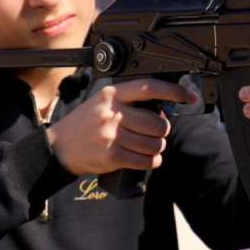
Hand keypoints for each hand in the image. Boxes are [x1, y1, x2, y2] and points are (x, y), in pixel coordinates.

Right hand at [47, 78, 194, 175]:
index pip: (149, 88)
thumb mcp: (103, 103)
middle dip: (162, 131)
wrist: (60, 146)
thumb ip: (130, 102)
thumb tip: (163, 108)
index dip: (173, 91)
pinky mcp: (111, 155)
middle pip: (158, 123)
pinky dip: (150, 161)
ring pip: (154, 144)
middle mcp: (112, 112)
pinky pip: (144, 160)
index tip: (189, 96)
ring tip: (147, 146)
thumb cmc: (85, 123)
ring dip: (156, 148)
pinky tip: (144, 158)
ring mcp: (111, 135)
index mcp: (113, 95)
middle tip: (154, 133)